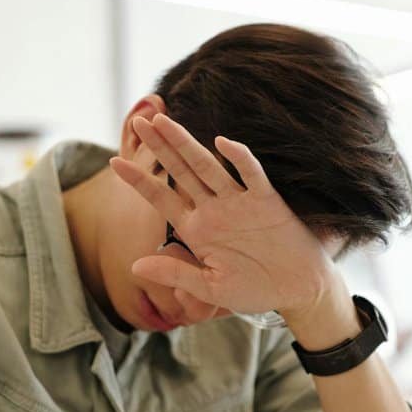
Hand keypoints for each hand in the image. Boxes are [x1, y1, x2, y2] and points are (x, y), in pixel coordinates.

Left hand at [110, 113, 336, 317]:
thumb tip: (134, 267)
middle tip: (139, 122)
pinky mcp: (267, 201)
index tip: (114, 162)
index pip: (161, 198)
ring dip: (186, 144)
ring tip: (164, 121)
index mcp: (196, 229)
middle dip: (160, 147)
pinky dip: (240, 159)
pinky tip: (223, 143)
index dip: (139, 180)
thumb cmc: (254, 289)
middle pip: (181, 172)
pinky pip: (252, 175)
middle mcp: (214, 209)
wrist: (298, 290)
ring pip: (208, 166)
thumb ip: (175, 274)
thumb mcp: (209, 288)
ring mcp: (239, 202)